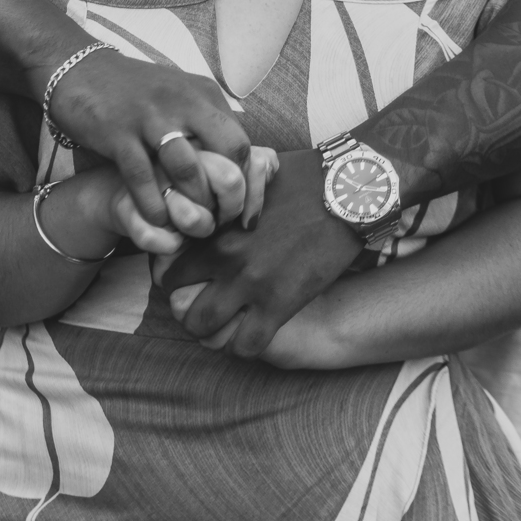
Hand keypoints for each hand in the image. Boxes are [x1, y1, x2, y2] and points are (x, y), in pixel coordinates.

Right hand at [38, 47, 251, 226]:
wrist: (79, 68)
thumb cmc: (133, 90)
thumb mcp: (179, 94)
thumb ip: (206, 120)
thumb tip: (237, 158)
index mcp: (203, 93)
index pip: (241, 142)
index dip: (245, 181)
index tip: (239, 210)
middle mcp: (184, 101)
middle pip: (227, 151)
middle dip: (227, 193)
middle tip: (218, 220)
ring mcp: (151, 116)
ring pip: (187, 168)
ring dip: (191, 203)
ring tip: (189, 225)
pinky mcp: (119, 132)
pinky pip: (143, 177)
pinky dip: (153, 204)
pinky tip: (156, 220)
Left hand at [158, 148, 362, 357]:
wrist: (349, 191)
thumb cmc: (305, 176)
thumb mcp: (254, 174)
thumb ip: (228, 194)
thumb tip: (213, 195)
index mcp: (216, 225)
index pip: (171, 267)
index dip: (176, 279)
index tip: (189, 283)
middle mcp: (225, 257)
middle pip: (180, 305)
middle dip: (188, 311)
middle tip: (205, 309)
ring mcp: (252, 283)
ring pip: (205, 330)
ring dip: (212, 332)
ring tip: (226, 326)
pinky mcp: (281, 303)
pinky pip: (246, 345)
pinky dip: (244, 345)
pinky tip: (253, 332)